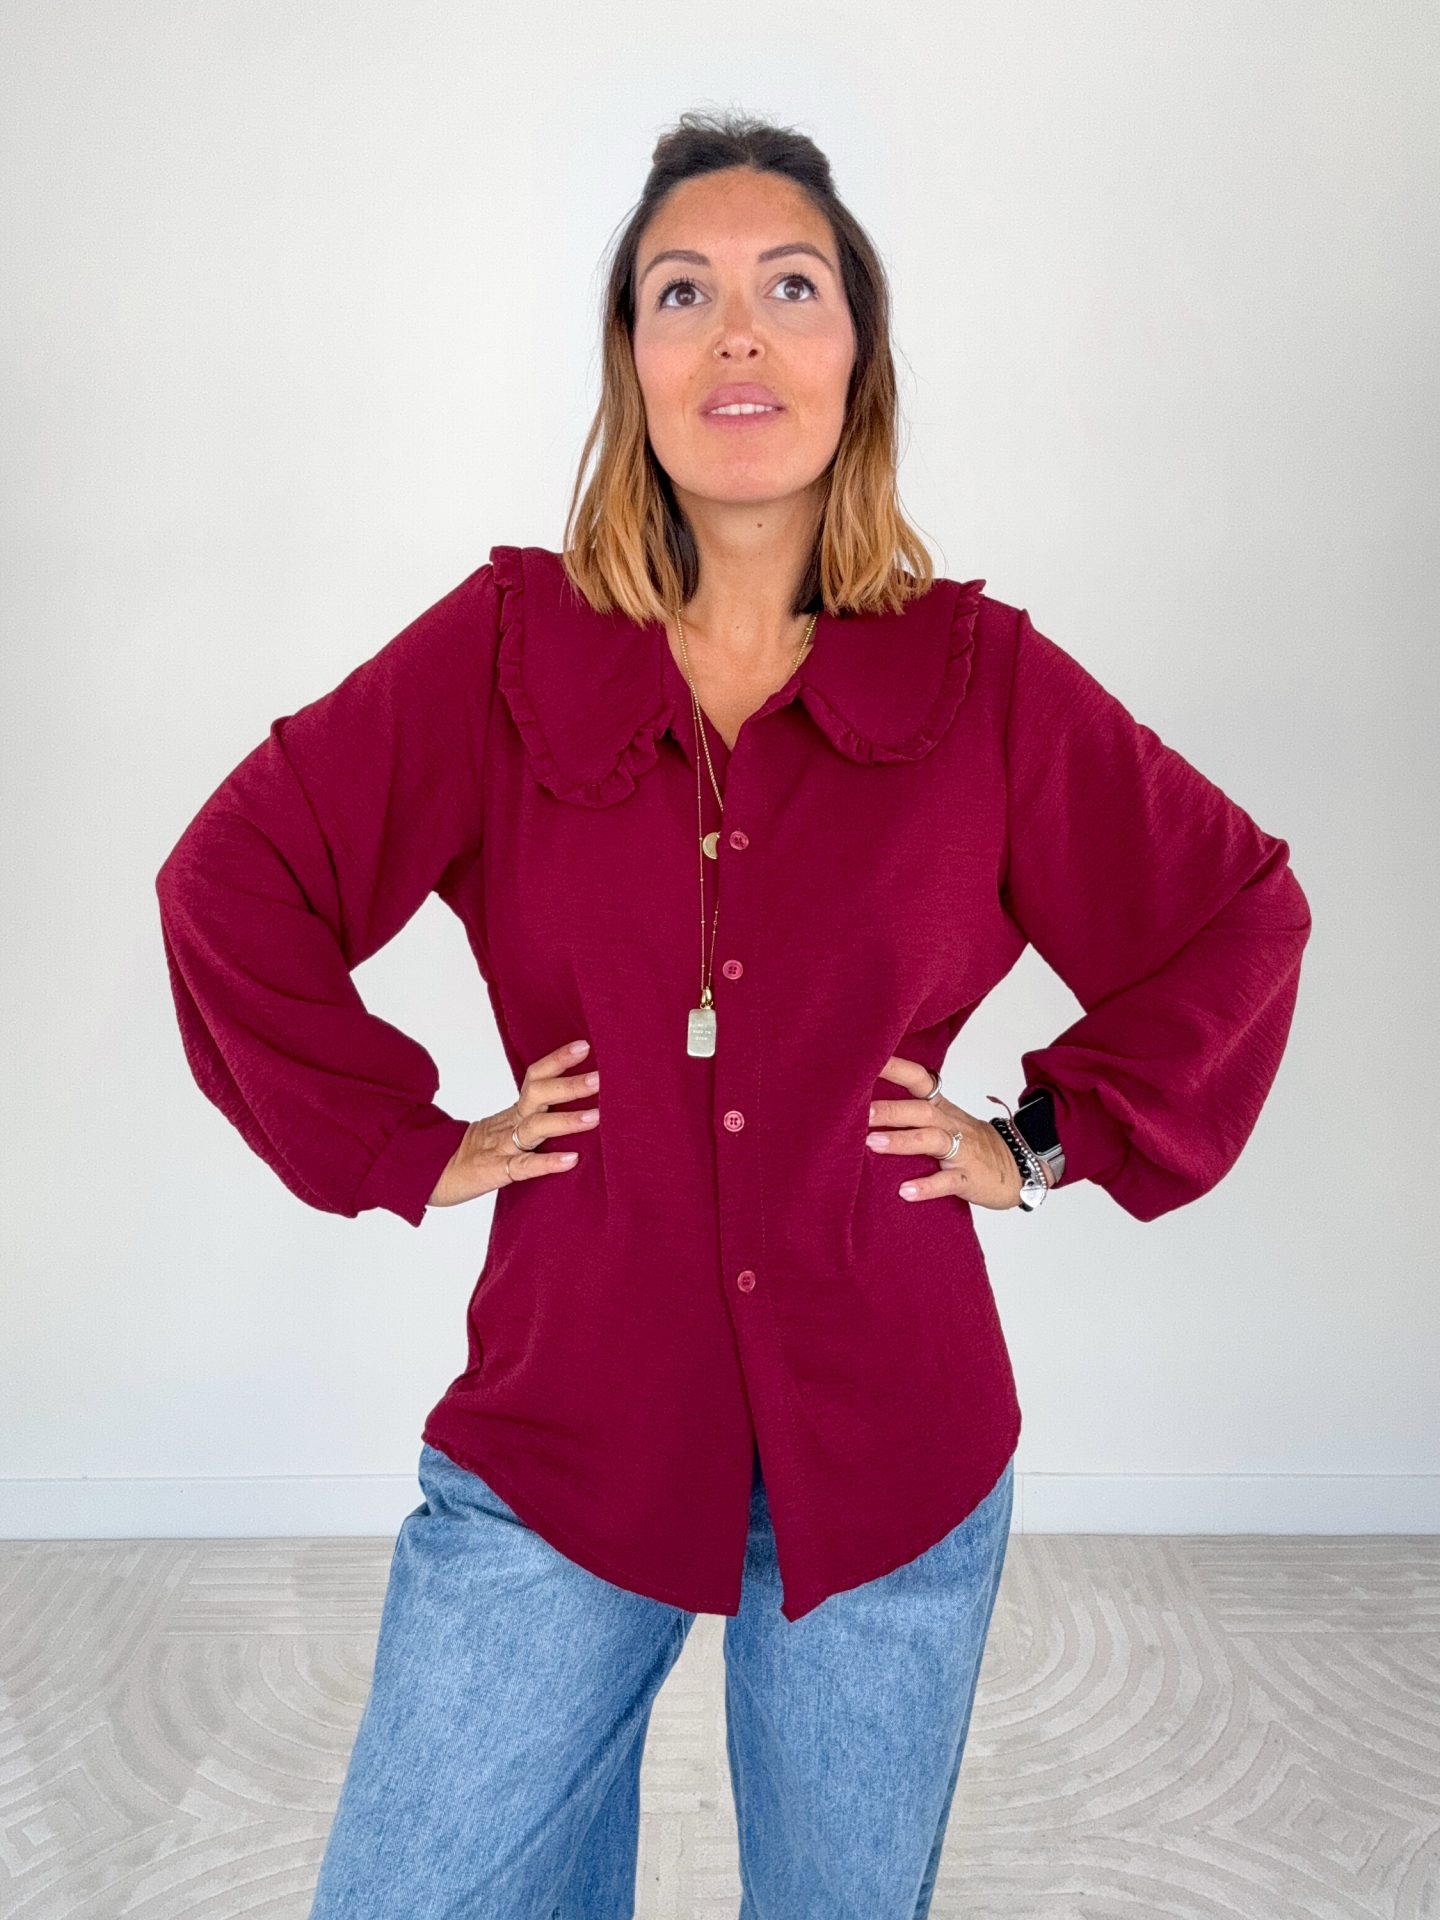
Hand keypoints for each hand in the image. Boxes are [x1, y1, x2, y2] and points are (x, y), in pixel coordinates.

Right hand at [427, 1037, 600, 1208]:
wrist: (435, 1174)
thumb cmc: (479, 1153)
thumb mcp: (508, 1130)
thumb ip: (537, 1119)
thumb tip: (579, 1105)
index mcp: (514, 1111)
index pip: (535, 1077)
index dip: (557, 1060)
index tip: (584, 1046)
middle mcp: (510, 1123)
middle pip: (537, 1094)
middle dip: (569, 1085)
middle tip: (600, 1078)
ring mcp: (502, 1146)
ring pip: (534, 1128)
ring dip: (566, 1120)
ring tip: (596, 1117)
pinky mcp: (497, 1171)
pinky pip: (524, 1166)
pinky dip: (547, 1162)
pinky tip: (571, 1159)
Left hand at [865, 1053, 1045, 1211]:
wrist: (1019, 1167)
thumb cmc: (972, 1145)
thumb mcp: (946, 1121)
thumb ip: (913, 1113)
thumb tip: (866, 1105)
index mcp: (942, 1108)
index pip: (919, 1080)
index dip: (895, 1068)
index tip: (868, 1058)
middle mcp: (951, 1125)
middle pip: (921, 1110)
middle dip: (890, 1109)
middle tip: (859, 1112)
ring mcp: (962, 1151)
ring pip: (932, 1140)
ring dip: (902, 1141)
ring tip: (872, 1144)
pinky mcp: (969, 1178)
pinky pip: (948, 1182)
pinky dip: (927, 1186)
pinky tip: (905, 1192)